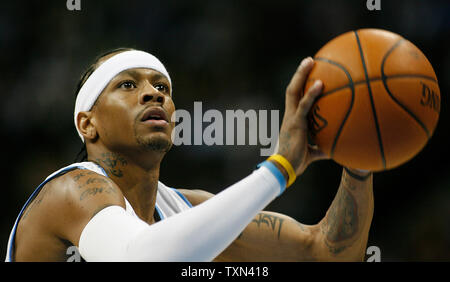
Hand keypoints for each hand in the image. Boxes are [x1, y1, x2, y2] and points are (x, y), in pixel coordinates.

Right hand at [275, 57, 329, 176]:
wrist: (285, 168)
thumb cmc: (296, 163)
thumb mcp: (312, 154)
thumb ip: (322, 149)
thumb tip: (336, 150)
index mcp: (292, 120)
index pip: (295, 99)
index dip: (300, 85)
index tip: (309, 74)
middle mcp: (290, 115)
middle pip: (292, 89)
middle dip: (300, 74)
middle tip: (310, 60)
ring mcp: (291, 117)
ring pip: (294, 91)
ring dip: (301, 74)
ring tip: (310, 60)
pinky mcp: (295, 122)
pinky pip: (304, 104)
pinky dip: (311, 93)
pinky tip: (320, 83)